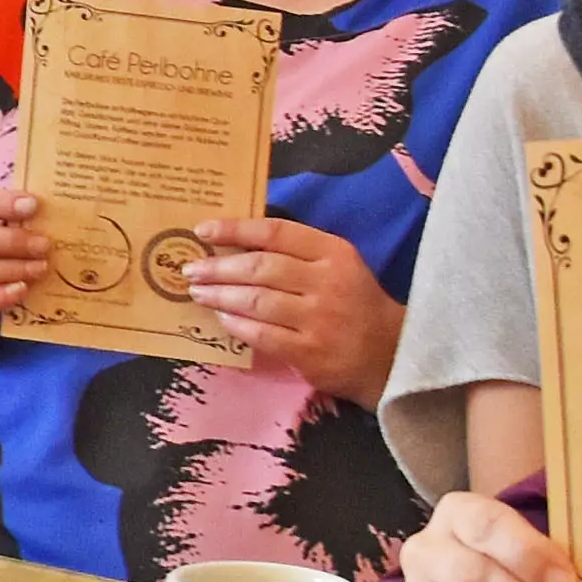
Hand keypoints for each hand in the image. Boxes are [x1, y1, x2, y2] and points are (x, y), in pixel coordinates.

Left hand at [184, 213, 401, 405]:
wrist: (389, 352)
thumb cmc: (354, 303)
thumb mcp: (337, 265)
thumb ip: (297, 252)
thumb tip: (237, 242)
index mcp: (333, 252)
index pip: (276, 232)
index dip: (236, 229)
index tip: (203, 230)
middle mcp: (326, 281)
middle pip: (261, 267)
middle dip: (219, 267)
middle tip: (191, 268)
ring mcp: (318, 318)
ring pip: (257, 300)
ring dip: (221, 295)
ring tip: (198, 292)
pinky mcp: (309, 351)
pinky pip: (262, 334)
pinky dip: (237, 325)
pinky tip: (222, 318)